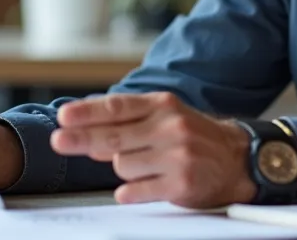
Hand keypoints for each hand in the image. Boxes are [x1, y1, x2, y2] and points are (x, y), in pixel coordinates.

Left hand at [51, 91, 255, 207]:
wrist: (237, 159)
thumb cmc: (194, 137)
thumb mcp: (166, 116)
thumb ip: (130, 122)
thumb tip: (87, 133)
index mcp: (163, 105)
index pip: (118, 107)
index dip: (87, 112)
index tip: (63, 117)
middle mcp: (171, 127)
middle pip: (113, 137)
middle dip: (81, 140)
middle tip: (59, 141)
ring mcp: (177, 155)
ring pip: (122, 165)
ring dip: (123, 169)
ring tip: (145, 167)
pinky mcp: (181, 182)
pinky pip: (136, 190)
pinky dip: (129, 191)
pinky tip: (134, 188)